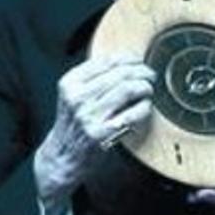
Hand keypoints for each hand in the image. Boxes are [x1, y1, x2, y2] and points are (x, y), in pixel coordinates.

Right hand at [34, 54, 155, 205]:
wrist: (63, 155)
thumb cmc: (73, 123)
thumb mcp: (73, 94)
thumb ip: (93, 77)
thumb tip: (127, 62)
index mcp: (70, 83)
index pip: (105, 61)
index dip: (128, 58)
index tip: (139, 61)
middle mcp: (77, 97)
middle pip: (119, 74)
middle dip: (141, 71)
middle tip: (150, 75)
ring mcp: (89, 116)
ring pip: (127, 89)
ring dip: (144, 87)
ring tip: (148, 89)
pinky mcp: (101, 133)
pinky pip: (132, 113)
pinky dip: (144, 107)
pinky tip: (145, 107)